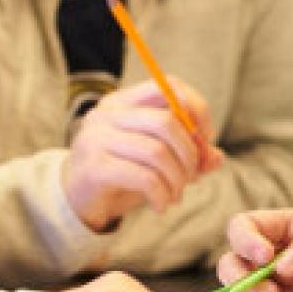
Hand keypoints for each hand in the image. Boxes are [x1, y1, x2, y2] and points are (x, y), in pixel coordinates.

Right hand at [62, 78, 221, 231]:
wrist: (75, 200)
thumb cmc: (119, 174)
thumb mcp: (154, 160)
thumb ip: (185, 155)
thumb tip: (217, 158)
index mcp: (121, 102)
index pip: (167, 86)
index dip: (195, 108)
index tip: (205, 138)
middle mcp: (106, 114)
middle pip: (166, 122)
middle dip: (189, 153)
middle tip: (191, 176)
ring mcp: (96, 139)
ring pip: (157, 152)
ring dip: (177, 180)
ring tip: (176, 195)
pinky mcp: (95, 167)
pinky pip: (144, 177)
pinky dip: (162, 195)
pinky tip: (161, 206)